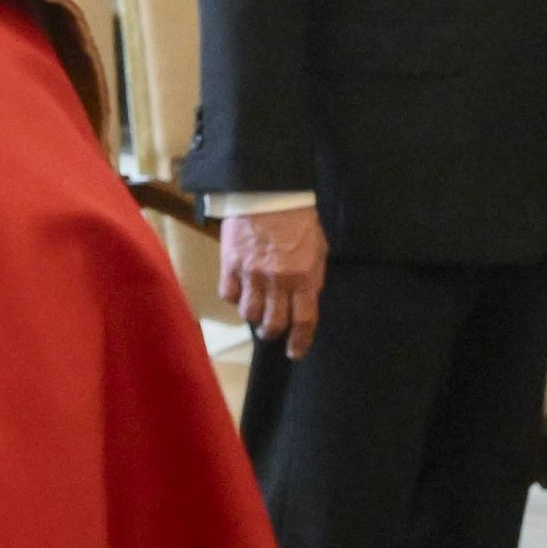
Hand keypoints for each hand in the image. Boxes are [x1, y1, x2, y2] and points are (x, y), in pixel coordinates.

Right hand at [220, 202, 329, 353]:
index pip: (304, 320)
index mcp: (305, 277)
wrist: (270, 194)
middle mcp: (279, 280)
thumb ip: (311, 279)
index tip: (295, 352)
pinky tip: (240, 292)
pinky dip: (234, 298)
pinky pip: (228, 294)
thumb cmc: (299, 222)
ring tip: (256, 311)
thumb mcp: (317, 251)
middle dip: (273, 332)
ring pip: (248, 312)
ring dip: (253, 316)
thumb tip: (302, 302)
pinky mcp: (230, 264)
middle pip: (273, 322)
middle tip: (271, 331)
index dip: (300, 342)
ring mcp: (252, 273)